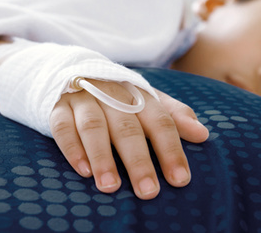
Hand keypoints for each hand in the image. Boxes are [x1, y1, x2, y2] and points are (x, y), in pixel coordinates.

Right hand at [49, 80, 208, 199]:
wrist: (73, 69)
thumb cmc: (119, 96)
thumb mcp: (147, 100)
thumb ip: (174, 115)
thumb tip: (203, 134)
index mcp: (138, 94)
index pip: (160, 121)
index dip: (171, 150)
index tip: (180, 179)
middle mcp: (111, 94)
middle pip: (127, 127)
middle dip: (138, 161)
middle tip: (148, 192)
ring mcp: (83, 99)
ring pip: (93, 127)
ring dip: (102, 157)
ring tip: (111, 186)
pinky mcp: (57, 107)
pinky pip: (62, 126)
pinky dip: (72, 148)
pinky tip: (82, 170)